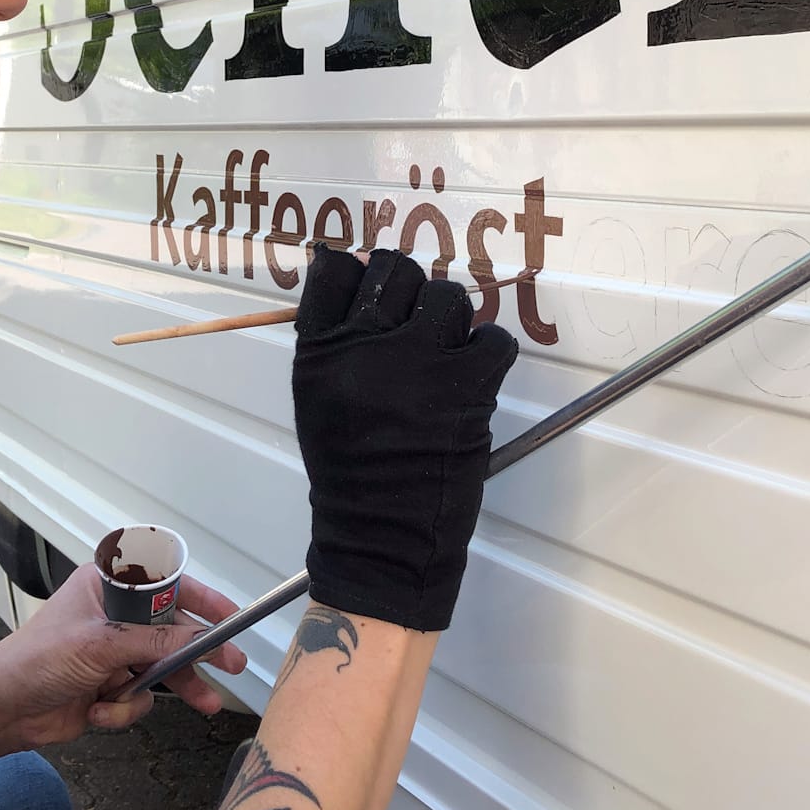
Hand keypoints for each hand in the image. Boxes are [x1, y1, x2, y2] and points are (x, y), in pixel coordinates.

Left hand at [0, 563, 247, 746]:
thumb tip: (201, 637)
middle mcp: (114, 615)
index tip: (231, 616)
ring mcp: (113, 652)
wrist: (2, 710)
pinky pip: (140, 696)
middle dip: (198, 651)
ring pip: (161, 666)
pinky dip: (124, 708)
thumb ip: (155, 639)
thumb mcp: (102, 643)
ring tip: (207, 704)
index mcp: (107, 585)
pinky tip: (100, 711)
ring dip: (175, 686)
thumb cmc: (39, 660)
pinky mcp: (109, 686)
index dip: (201, 599)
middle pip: (171, 628)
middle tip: (233, 664)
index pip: (165, 583)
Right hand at [293, 248, 518, 631]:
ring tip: (445, 353)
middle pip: (394, 270)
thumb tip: (366, 281)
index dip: (359, 272)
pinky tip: (473, 373)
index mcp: (319, 352)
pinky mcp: (466, 387)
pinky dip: (489, 350)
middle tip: (415, 320)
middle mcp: (363, 348)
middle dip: (408, 289)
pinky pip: (493, 337)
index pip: (335, 271)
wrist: (379, 538)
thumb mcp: (317, 398)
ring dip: (450, 319)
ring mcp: (417, 364)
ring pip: (445, 296)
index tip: (374, 288)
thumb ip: (335, 342)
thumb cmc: (349, 470)